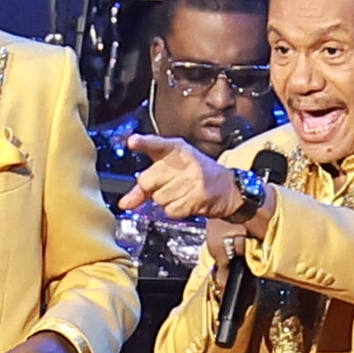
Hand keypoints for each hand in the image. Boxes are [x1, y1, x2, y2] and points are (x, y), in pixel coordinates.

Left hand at [118, 131, 252, 228]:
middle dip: (152, 188)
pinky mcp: (197, 197)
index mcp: (176, 149)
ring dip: (166, 201)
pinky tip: (187, 201)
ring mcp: (192, 179)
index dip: (143, 143)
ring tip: (182, 193)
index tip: (132, 142)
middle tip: (168, 185)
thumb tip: (124, 204)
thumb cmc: (196, 176)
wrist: (229, 189)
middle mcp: (184, 161)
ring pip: (158, 198)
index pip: (156, 144)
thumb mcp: (172, 170)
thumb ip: (145, 186)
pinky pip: (171, 210)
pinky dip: (176, 210)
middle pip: (147, 180)